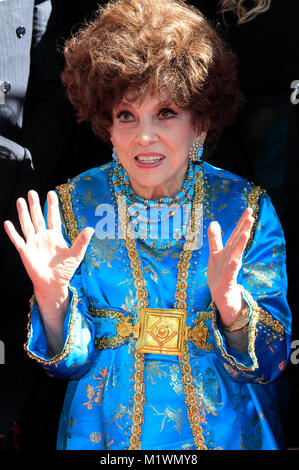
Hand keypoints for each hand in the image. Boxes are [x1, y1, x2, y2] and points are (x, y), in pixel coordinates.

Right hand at [4, 190, 93, 308]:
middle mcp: (43, 237)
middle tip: (31, 192)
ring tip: (20, 200)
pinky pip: (18, 240)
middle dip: (35, 205)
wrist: (54, 284)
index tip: (51, 193)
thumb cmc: (66, 270)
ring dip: (23, 213)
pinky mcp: (25, 252)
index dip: (52, 205)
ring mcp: (33, 243)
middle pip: (38, 217)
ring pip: (27, 225)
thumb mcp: (76, 254)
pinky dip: (12, 232)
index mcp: (55, 236)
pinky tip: (8, 223)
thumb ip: (82, 241)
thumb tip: (91, 228)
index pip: (53, 217)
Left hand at [207, 208, 253, 326]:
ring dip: (240, 245)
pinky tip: (236, 261)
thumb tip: (214, 222)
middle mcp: (231, 258)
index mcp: (229, 251)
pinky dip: (232, 268)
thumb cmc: (219, 274)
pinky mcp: (227, 282)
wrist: (221, 297)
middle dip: (244, 229)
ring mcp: (230, 270)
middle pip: (238, 242)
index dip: (241, 222)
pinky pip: (230, 274)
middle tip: (251, 216)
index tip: (249, 209)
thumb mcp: (215, 254)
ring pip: (236, 255)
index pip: (236, 234)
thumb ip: (215, 239)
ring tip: (246, 233)